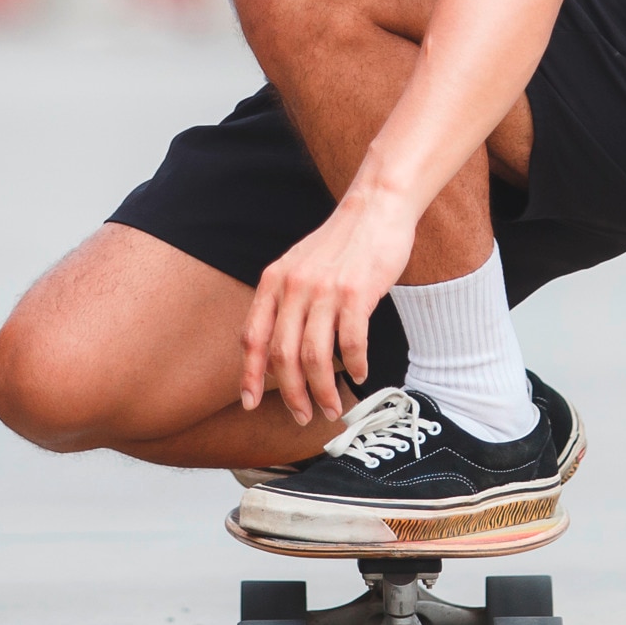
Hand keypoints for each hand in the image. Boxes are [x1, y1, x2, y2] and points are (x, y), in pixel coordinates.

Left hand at [240, 191, 416, 424]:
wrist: (377, 207)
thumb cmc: (341, 243)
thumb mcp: (298, 266)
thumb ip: (285, 301)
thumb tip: (277, 350)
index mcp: (274, 281)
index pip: (253, 337)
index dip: (249, 375)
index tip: (249, 403)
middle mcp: (294, 287)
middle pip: (283, 356)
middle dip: (291, 395)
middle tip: (302, 416)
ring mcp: (325, 290)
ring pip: (315, 357)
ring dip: (323, 390)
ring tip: (331, 408)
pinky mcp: (357, 293)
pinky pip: (352, 343)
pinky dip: (356, 365)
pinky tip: (361, 375)